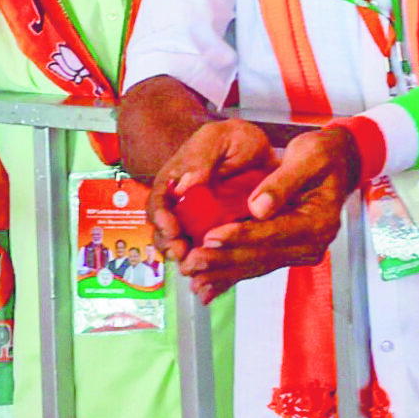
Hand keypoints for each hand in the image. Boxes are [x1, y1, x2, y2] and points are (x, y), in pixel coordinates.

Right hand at [146, 117, 277, 275]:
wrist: (261, 150)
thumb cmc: (234, 139)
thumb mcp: (218, 139)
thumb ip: (201, 158)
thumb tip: (183, 185)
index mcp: (174, 182)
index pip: (157, 205)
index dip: (162, 220)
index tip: (173, 230)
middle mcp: (181, 206)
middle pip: (165, 232)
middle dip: (170, 245)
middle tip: (183, 254)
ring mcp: (198, 221)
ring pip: (184, 246)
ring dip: (188, 257)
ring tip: (197, 264)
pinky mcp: (218, 233)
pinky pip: (209, 252)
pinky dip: (209, 265)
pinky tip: (215, 277)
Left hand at [176, 126, 360, 300]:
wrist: (338, 162)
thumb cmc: (324, 155)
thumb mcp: (309, 156)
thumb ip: (283, 181)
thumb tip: (258, 208)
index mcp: (319, 221)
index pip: (274, 232)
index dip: (240, 236)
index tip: (210, 237)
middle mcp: (313, 243)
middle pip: (262, 255)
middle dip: (223, 260)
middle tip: (191, 262)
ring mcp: (302, 251)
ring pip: (256, 265)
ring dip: (222, 272)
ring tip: (192, 276)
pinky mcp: (289, 253)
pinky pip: (258, 266)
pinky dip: (231, 276)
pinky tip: (208, 288)